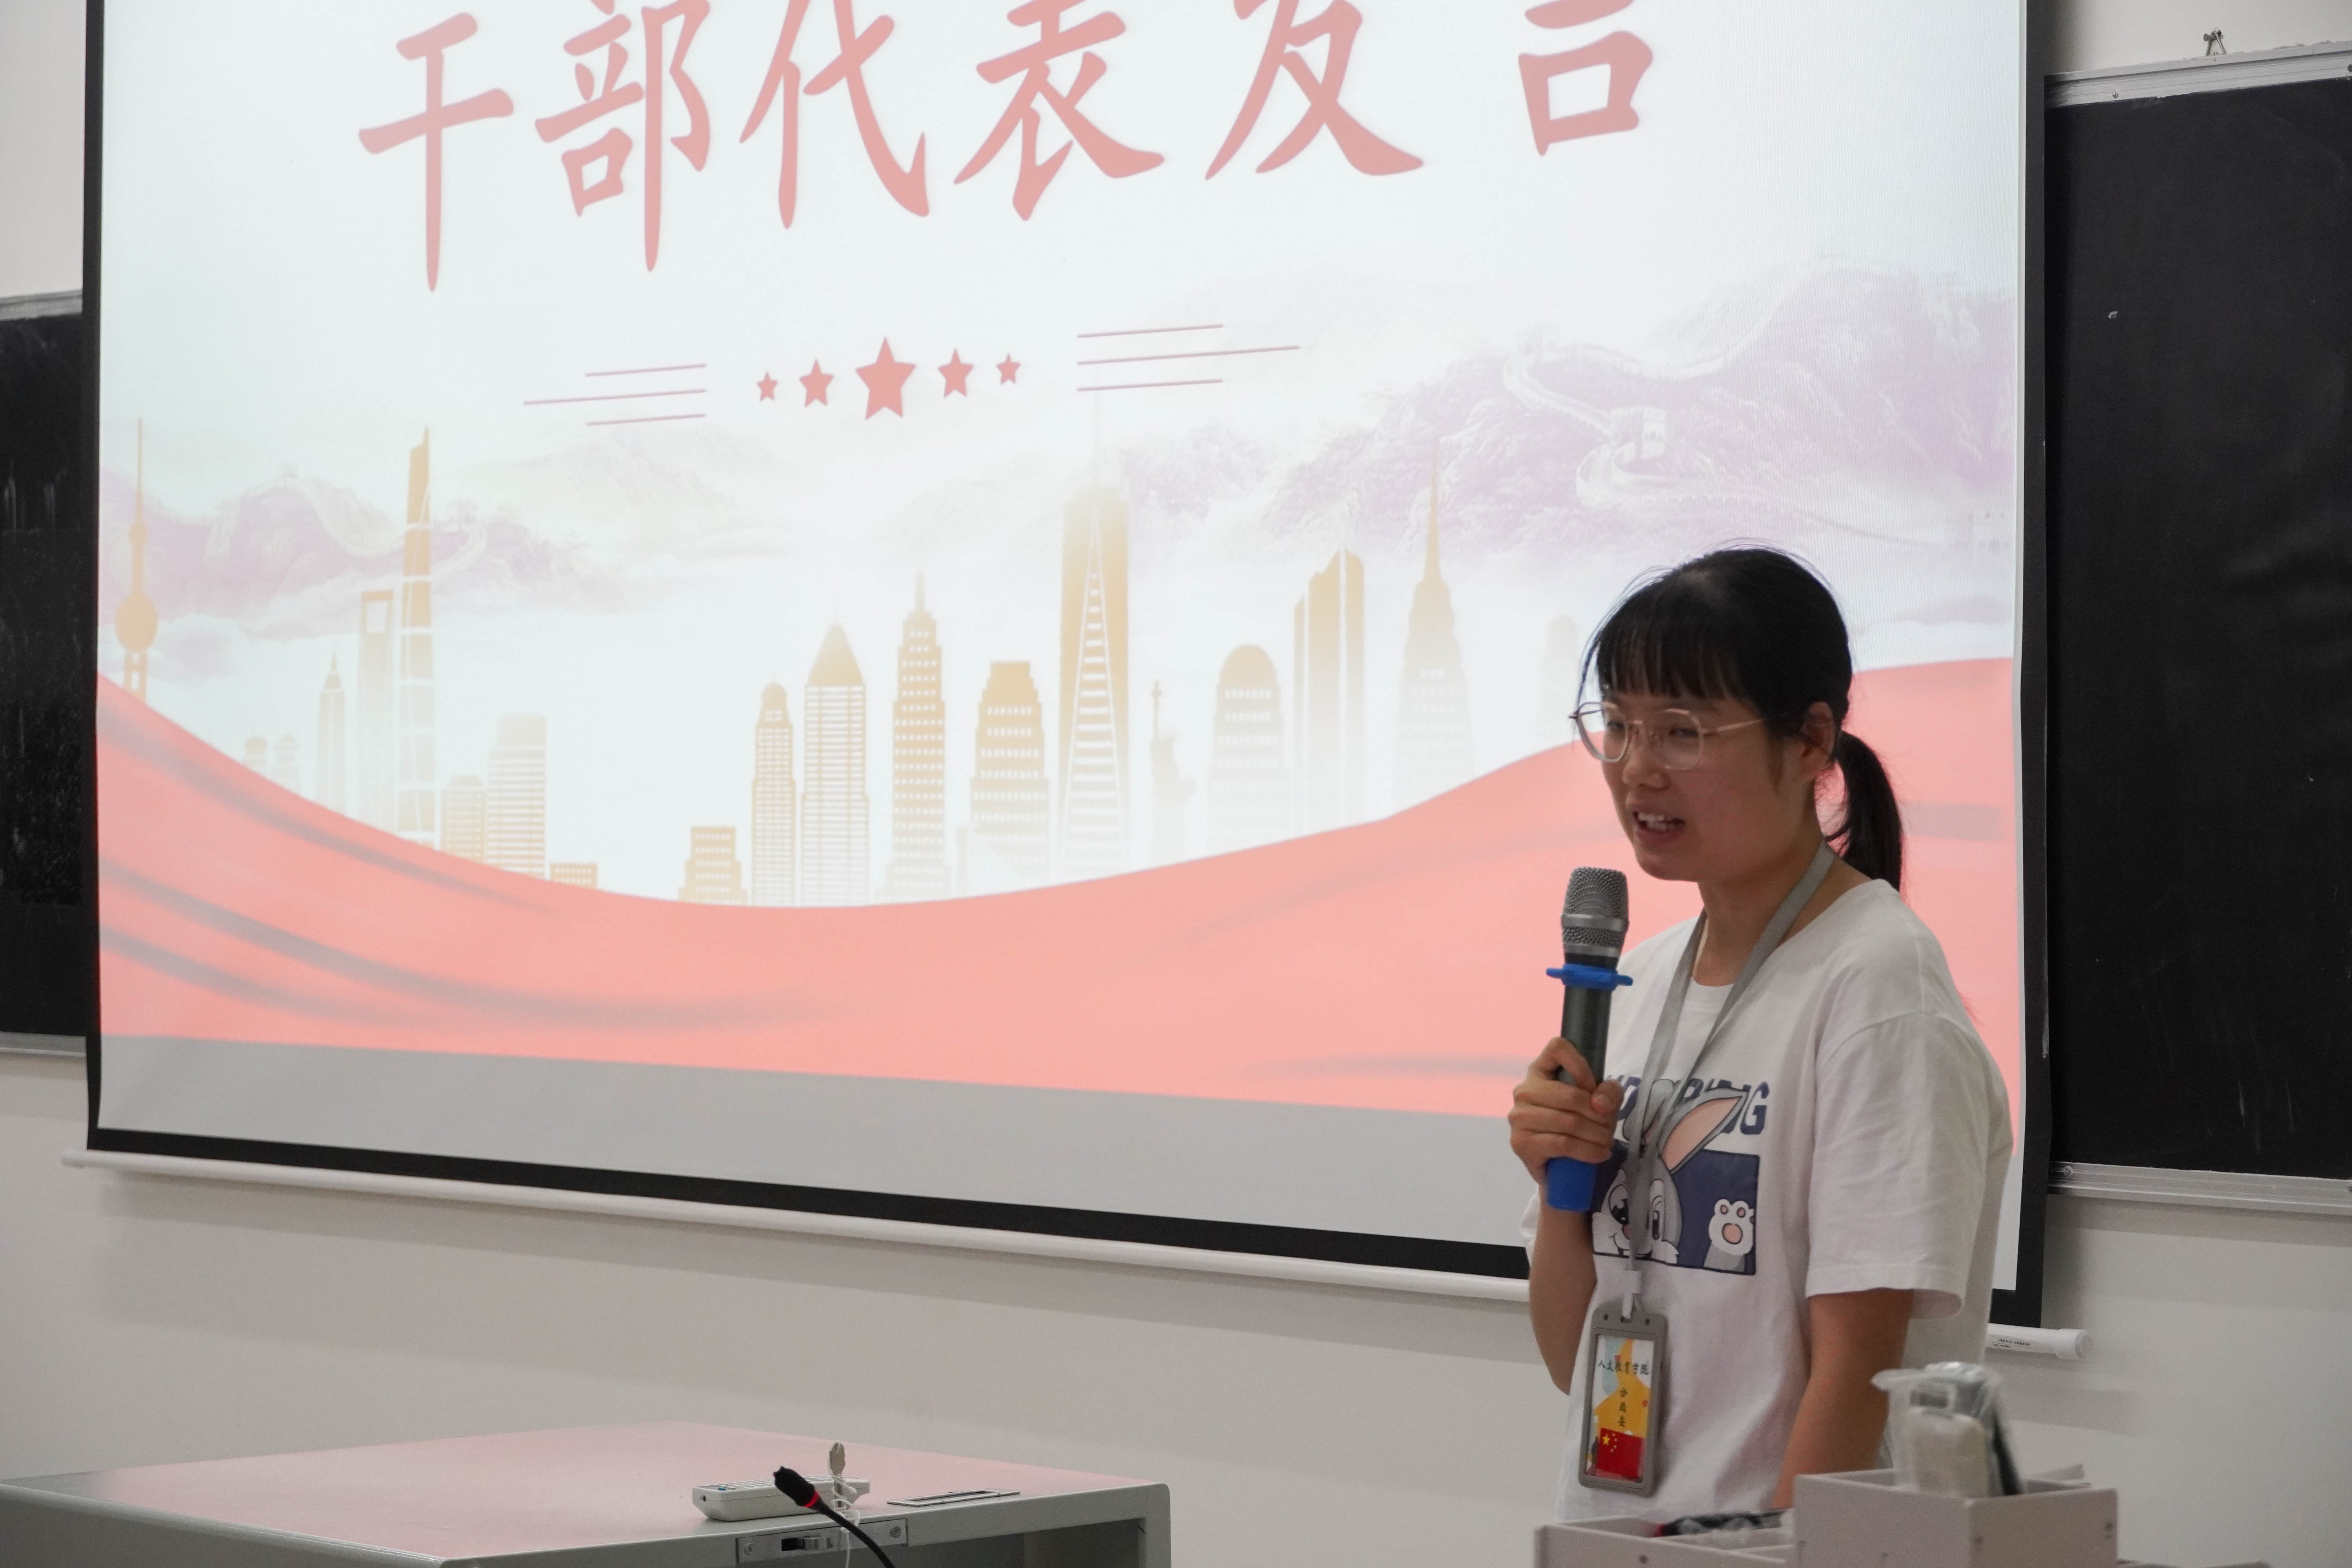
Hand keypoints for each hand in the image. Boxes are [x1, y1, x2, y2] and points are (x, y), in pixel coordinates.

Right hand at [1508, 1038, 1623, 1185]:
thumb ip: (1609, 1093)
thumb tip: (1599, 1103)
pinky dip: (1587, 1151)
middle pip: (1569, 1093)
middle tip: (1609, 1128)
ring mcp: (1518, 1117)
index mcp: (1539, 1071)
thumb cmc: (1579, 1123)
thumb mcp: (1600, 1103)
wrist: (1559, 1164)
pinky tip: (1598, 1154)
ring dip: (1596, 1135)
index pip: (1557, 1047)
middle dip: (1598, 1114)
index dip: (1580, 1064)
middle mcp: (1524, 1090)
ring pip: (1568, 1121)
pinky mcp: (1520, 1143)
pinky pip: (1561, 1144)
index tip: (1592, 1087)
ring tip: (1606, 1142)